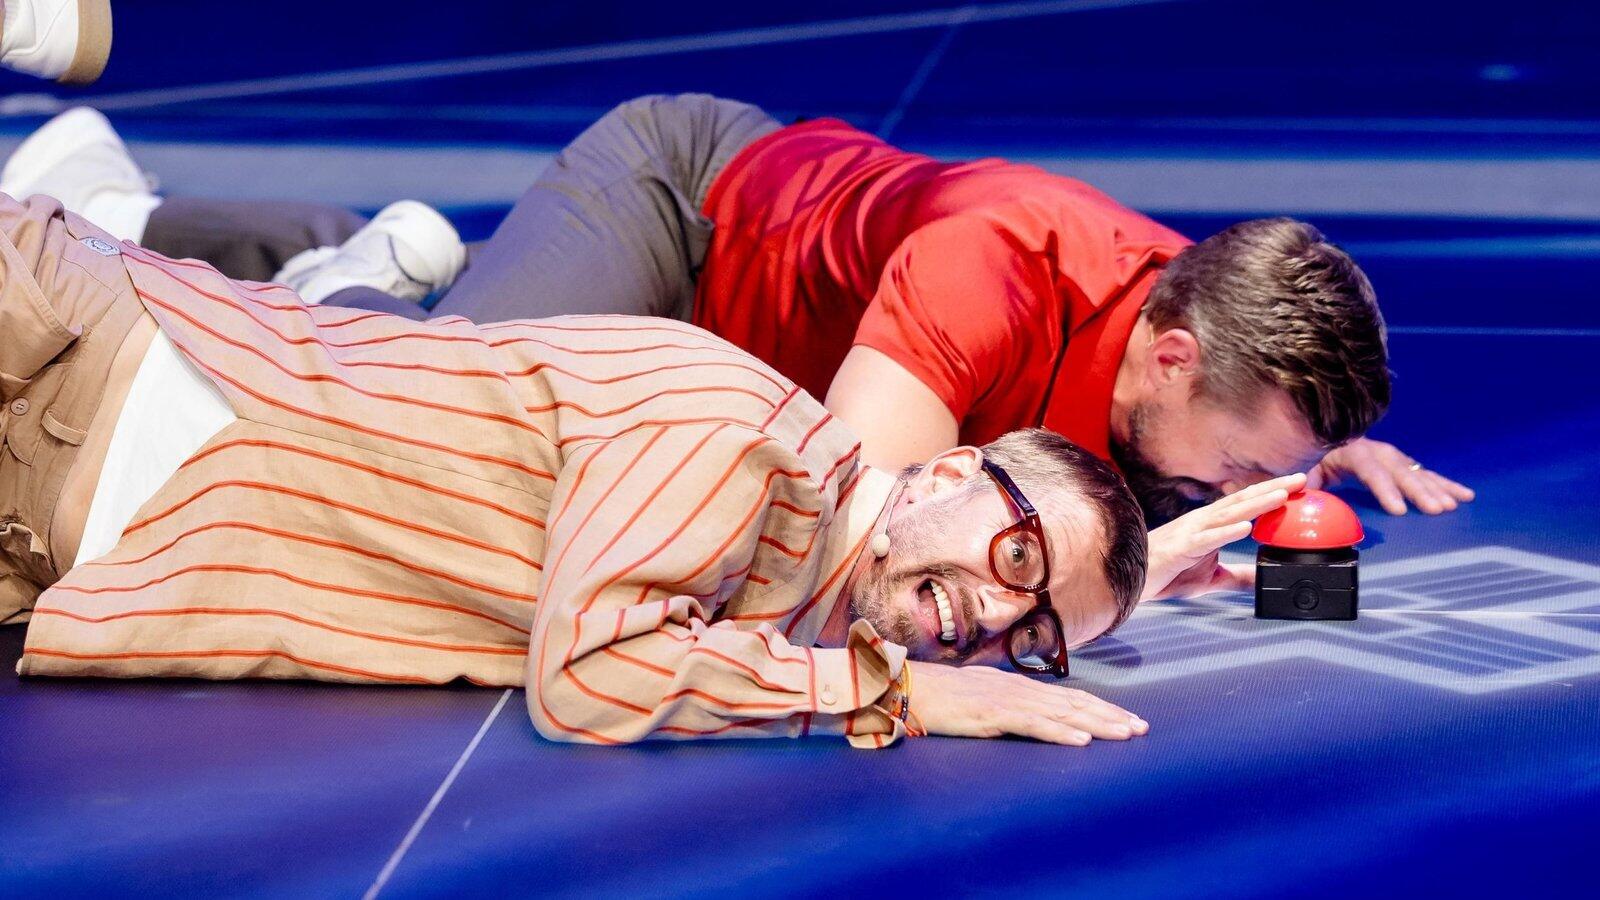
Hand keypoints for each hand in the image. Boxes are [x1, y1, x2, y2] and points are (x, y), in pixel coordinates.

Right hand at [907, 661, 1147, 745]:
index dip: (1101, 707)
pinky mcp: (993, 714)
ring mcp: (1008, 700)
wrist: (908, 687)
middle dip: (1110, 715)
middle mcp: (1020, 689)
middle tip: (1142, 728)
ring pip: (1063, 712)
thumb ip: (1007, 707)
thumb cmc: (940, 697)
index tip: (1127, 719)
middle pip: (1075, 702)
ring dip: (1097, 723)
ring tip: (1125, 734)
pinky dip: (1060, 732)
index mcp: (1018, 686)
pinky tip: (1081, 740)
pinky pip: (1033, 725)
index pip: (1069, 697)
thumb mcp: (981, 700)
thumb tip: (1030, 717)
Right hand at [1142, 473, 1306, 600]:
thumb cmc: (1165, 574)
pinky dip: (1227, 531)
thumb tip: (1260, 579)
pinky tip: (1246, 527)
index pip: (1245, 505)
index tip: (1298, 486)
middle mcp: (1203, 522)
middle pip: (1243, 501)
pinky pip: (1208, 538)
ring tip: (1282, 494)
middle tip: (1302, 478)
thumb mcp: (1210, 578)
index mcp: (1209, 525)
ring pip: (1230, 513)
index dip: (1270, 494)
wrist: (1130, 579)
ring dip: (1257, 503)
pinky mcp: (1182, 548)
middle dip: (1272, 488)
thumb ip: (1236, 576)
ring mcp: (1192, 532)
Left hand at [1307, 438, 1473, 515]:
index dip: (1384, 488)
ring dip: (1436, 487)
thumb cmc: (1304, 464)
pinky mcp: (1397, 463)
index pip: (1367, 467)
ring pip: (1414, 470)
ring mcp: (1387, 455)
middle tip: (1437, 510)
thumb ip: (1303, 487)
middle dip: (1418, 490)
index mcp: (1345, 450)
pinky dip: (1443, 484)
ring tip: (1455, 504)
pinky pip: (1423, 473)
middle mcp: (1371, 449)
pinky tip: (1464, 495)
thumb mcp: (1299, 474)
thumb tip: (1304, 503)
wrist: (1308, 445)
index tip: (1399, 510)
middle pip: (1397, 468)